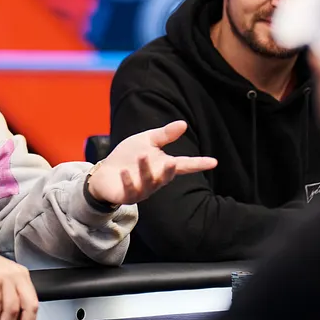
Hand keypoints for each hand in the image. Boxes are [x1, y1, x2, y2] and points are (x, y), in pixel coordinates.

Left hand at [88, 121, 216, 206]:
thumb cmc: (128, 156)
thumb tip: (184, 124)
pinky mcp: (128, 195)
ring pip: (149, 182)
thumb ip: (164, 135)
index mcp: (164, 166)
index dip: (199, 164)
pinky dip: (129, 181)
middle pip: (167, 176)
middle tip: (173, 162)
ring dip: (146, 170)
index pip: (185, 165)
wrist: (105, 172)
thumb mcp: (146, 141)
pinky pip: (130, 190)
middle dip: (170, 171)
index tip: (214, 162)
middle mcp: (157, 180)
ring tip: (142, 155)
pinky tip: (125, 172)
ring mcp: (143, 189)